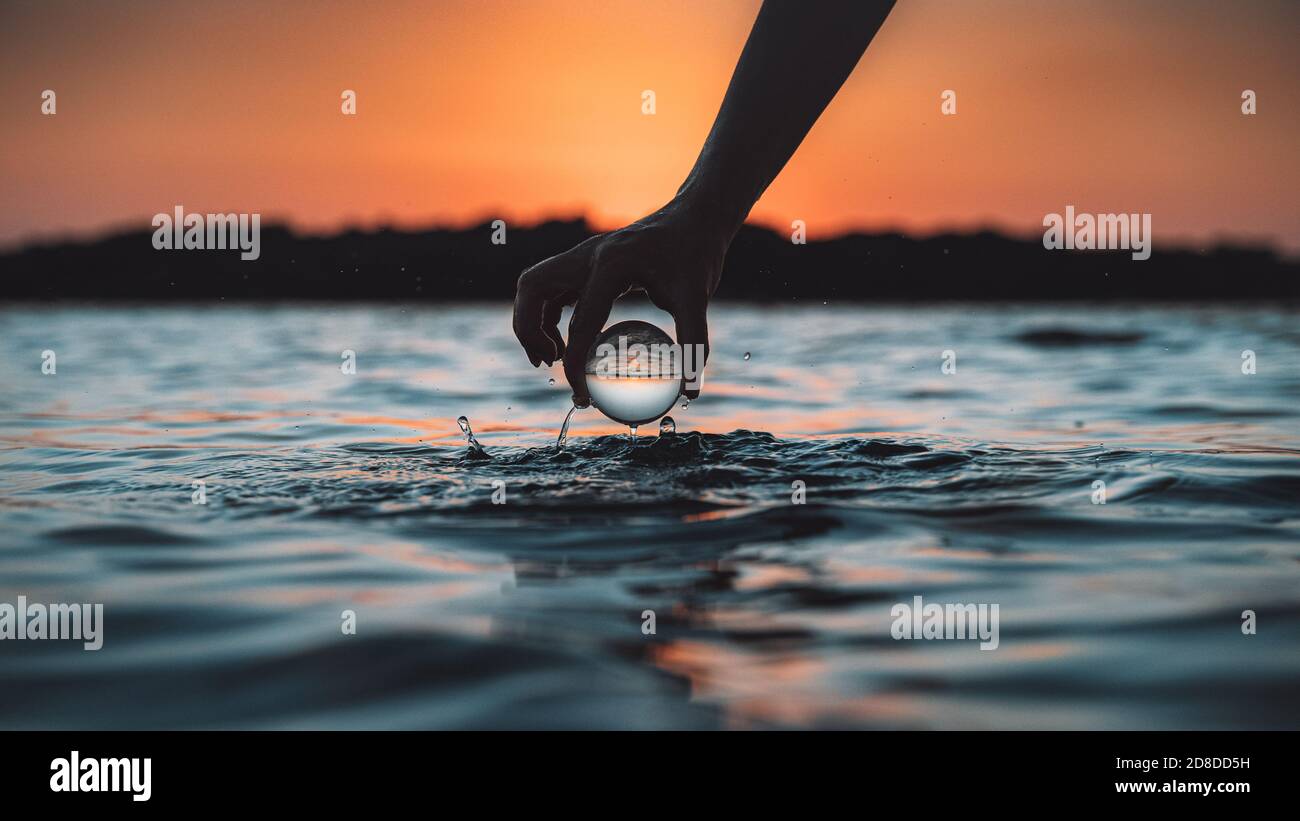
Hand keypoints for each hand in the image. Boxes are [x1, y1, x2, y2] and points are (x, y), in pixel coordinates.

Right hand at [512, 196, 728, 406]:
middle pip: (532, 289)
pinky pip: (553, 288)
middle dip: (528, 330)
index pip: (580, 322)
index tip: (581, 394)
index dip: (574, 365)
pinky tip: (566, 340)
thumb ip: (693, 344)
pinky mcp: (587, 261)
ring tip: (552, 357)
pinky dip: (548, 315)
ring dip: (532, 321)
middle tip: (548, 363)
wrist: (695, 218)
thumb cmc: (695, 254)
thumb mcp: (696, 298)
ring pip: (535, 285)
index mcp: (610, 265)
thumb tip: (690, 394)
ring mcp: (583, 255)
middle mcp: (588, 255)